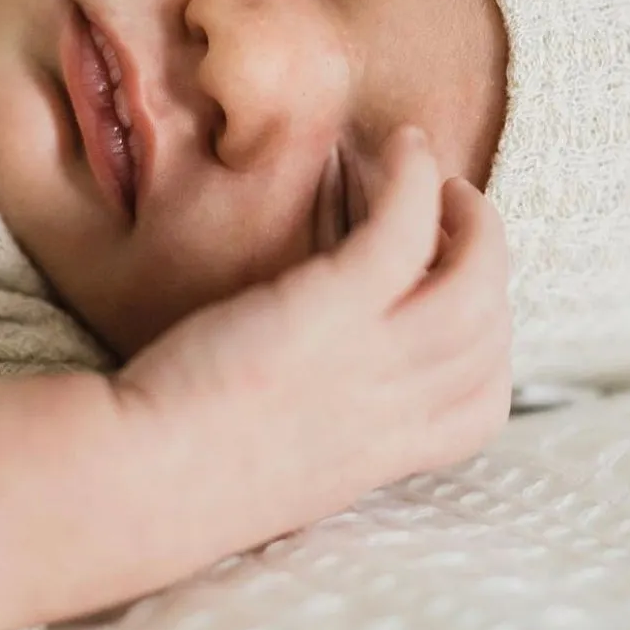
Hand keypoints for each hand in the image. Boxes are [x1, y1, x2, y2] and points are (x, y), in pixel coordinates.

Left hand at [112, 125, 512, 553]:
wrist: (139, 481)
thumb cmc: (180, 473)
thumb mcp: (279, 466)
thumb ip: (317, 426)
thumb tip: (315, 387)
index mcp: (384, 457)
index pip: (483, 411)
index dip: (490, 347)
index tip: (458, 304)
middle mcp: (394, 411)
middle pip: (489, 333)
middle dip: (488, 263)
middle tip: (456, 217)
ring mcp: (371, 359)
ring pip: (474, 281)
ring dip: (472, 217)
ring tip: (442, 179)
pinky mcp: (332, 307)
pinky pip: (407, 228)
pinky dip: (416, 179)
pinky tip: (402, 147)